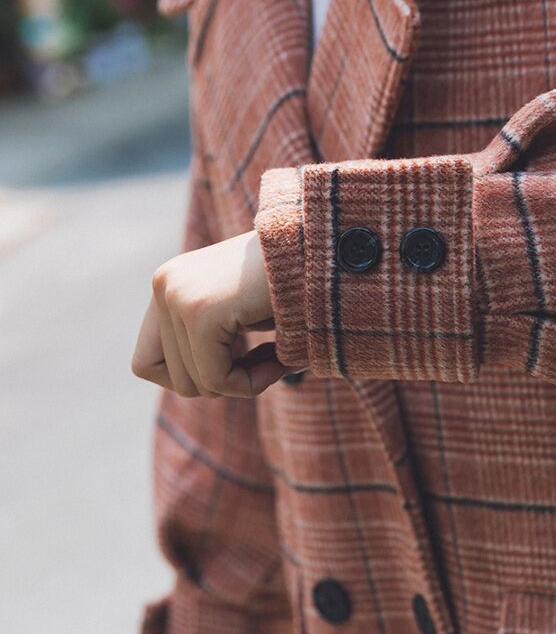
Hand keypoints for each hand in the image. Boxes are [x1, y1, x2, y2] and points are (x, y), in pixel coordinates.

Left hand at [132, 230, 287, 397]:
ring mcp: (178, 295)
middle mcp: (164, 284)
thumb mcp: (245, 311)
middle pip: (172, 377)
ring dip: (241, 384)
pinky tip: (281, 362)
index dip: (194, 377)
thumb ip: (215, 339)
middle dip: (224, 383)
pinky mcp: (202, 311)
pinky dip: (251, 384)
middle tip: (270, 363)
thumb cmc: (300, 282)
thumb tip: (203, 387)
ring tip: (279, 360)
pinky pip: (216, 379)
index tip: (241, 364)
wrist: (328, 247)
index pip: (148, 362)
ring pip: (193, 384)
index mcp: (170, 282)